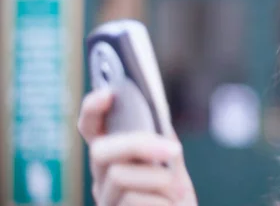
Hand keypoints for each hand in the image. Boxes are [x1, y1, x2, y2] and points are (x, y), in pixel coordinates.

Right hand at [77, 89, 197, 204]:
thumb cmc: (175, 195)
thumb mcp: (172, 163)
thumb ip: (162, 139)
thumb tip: (157, 109)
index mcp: (115, 157)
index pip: (91, 128)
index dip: (93, 109)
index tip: (109, 93)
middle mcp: (102, 178)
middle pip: (101, 150)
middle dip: (139, 144)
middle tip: (174, 149)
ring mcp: (105, 200)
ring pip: (119, 176)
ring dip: (159, 180)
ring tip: (178, 193)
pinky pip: (134, 201)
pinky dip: (161, 202)